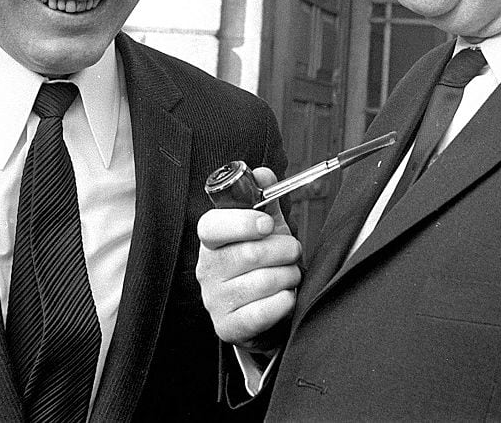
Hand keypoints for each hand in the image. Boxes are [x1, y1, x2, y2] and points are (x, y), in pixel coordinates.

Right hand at [196, 167, 301, 350]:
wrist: (264, 312)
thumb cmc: (264, 263)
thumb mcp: (265, 228)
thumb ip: (265, 199)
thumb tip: (262, 173)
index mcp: (211, 240)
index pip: (211, 226)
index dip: (241, 223)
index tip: (266, 224)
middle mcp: (207, 269)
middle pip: (248, 254)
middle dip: (283, 249)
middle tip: (293, 250)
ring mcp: (214, 300)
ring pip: (262, 282)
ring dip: (288, 276)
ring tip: (290, 274)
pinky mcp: (228, 327)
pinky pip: (264, 312)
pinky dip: (284, 302)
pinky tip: (286, 297)